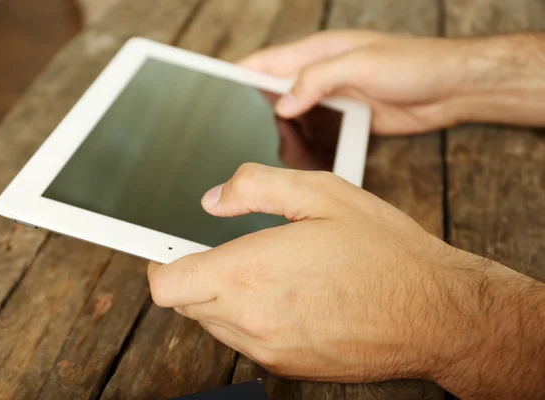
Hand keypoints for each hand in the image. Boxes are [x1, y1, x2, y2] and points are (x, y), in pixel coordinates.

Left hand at [147, 163, 544, 397]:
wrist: (436, 314)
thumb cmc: (385, 252)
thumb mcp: (323, 193)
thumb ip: (256, 186)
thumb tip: (213, 198)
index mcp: (250, 273)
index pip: (166, 285)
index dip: (161, 264)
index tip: (172, 250)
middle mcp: (252, 320)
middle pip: (187, 304)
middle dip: (196, 275)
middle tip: (231, 251)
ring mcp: (269, 350)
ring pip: (214, 324)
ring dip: (223, 297)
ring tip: (269, 271)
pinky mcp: (288, 367)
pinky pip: (246, 341)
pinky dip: (250, 318)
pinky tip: (290, 296)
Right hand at [240, 30, 544, 132]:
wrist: (450, 88)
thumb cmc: (412, 64)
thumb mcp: (360, 64)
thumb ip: (317, 79)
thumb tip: (283, 103)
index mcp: (320, 50)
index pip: (269, 60)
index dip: (242, 73)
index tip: (216, 88)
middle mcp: (322, 73)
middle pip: (276, 90)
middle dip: (255, 106)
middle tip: (234, 129)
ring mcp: (333, 96)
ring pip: (293, 113)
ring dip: (279, 128)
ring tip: (261, 147)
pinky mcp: (347, 117)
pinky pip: (315, 130)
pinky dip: (302, 140)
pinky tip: (294, 152)